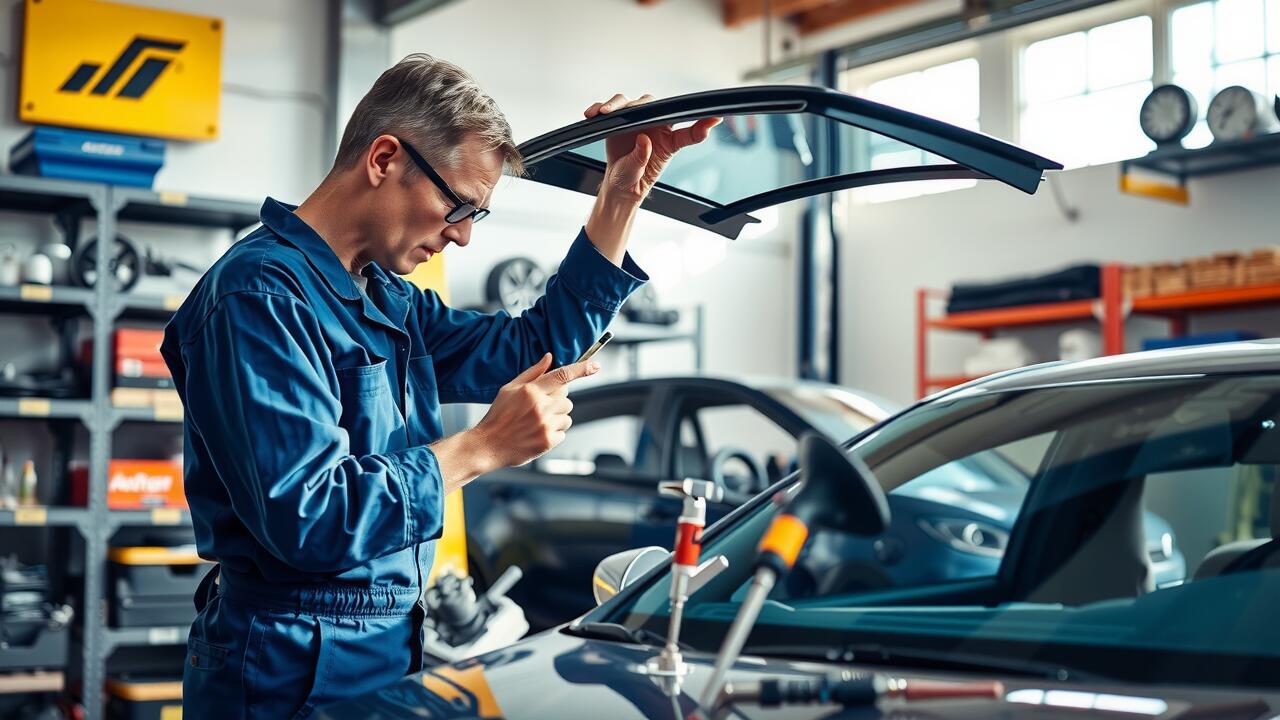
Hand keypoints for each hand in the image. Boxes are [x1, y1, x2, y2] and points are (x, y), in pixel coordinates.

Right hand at [472, 353, 598, 468]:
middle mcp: (540, 407)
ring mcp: (545, 425)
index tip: (595, 366)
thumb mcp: (509, 388)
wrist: (488, 445)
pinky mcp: (547, 441)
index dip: (581, 369)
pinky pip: (563, 433)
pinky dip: (554, 433)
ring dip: (557, 418)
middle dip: (557, 402)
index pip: (562, 375)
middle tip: (541, 408)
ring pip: (567, 417)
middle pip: (567, 399)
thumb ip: (532, 372)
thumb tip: (549, 357)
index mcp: (530, 391)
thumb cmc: (498, 416)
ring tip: (538, 422)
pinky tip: (538, 433)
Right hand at [584, 93, 720, 204]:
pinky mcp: (617, 122)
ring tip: (605, 113)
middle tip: (628, 110)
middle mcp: (653, 126)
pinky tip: (593, 113)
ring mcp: (635, 122)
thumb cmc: (635, 178)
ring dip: (615, 105)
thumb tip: (645, 141)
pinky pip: (609, 110)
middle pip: (650, 104)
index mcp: (667, 138)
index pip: (686, 128)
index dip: (701, 124)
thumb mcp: (641, 171)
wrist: (619, 184)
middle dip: (638, 104)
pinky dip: (600, 108)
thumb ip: (643, 157)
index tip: (716, 119)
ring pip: (628, 103)